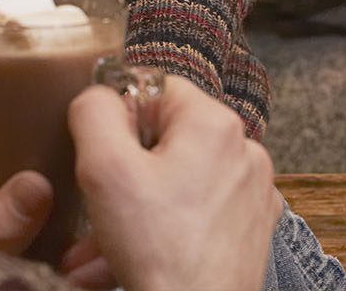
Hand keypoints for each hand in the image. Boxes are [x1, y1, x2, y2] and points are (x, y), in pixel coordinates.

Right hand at [69, 76, 281, 290]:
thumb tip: (99, 96)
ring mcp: (251, 194)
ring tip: (97, 245)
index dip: (120, 118)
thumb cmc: (158, 250)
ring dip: (134, 208)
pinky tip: (128, 258)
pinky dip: (163, 230)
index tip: (102, 156)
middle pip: (167, 140)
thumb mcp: (104, 169)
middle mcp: (244, 151)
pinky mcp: (249, 230)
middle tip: (96, 204)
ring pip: (177, 183)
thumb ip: (94, 113)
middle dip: (123, 173)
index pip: (156, 88)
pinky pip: (196, 214)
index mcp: (215, 123)